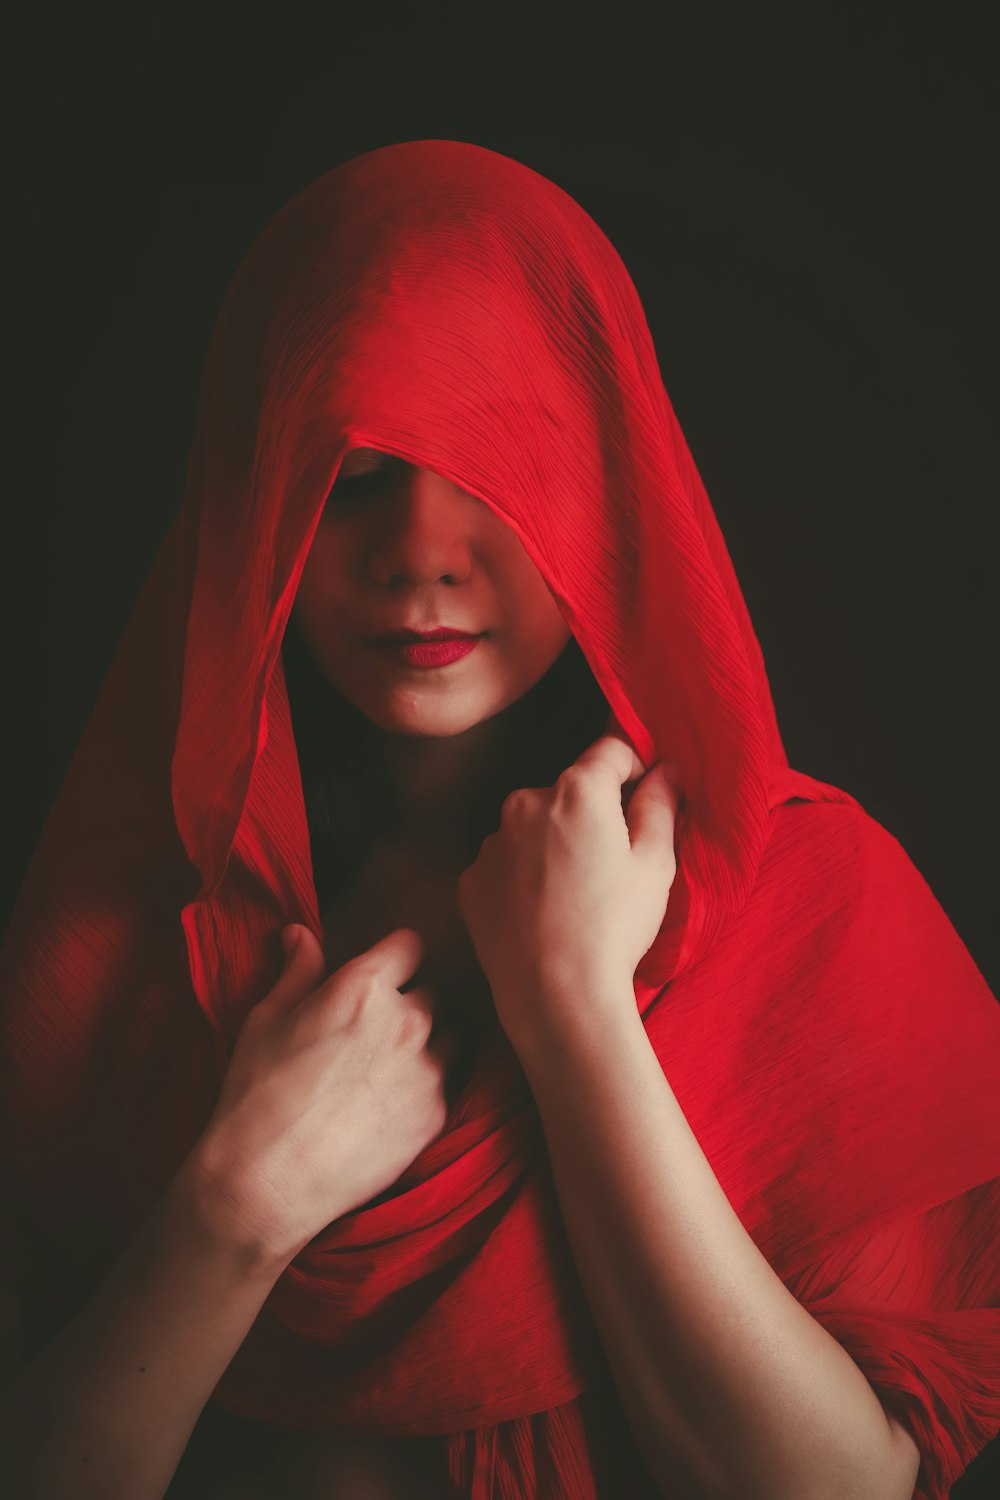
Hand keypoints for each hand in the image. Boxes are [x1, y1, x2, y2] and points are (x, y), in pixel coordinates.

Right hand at [190, 926, 457, 1265]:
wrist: (267, 1182)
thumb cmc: (256, 1095)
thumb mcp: (266, 1020)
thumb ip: (297, 971)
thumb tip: (300, 933)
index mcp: (365, 987)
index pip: (409, 946)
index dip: (394, 957)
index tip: (382, 973)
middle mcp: (407, 1020)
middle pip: (429, 994)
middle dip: (405, 1006)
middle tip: (369, 1035)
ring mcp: (428, 1070)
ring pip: (446, 1040)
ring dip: (424, 1046)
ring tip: (381, 1073)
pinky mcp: (436, 1115)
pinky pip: (444, 1086)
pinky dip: (422, 1091)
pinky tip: (385, 1109)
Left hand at [455, 734, 681, 1058]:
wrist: (556, 996)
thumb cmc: (613, 929)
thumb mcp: (655, 864)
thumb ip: (661, 805)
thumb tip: (668, 769)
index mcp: (578, 791)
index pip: (610, 751)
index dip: (634, 764)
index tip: (646, 790)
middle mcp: (525, 803)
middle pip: (568, 791)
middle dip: (591, 813)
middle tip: (613, 862)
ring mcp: (492, 842)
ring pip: (532, 827)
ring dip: (553, 843)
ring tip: (576, 894)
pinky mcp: (471, 879)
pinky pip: (504, 863)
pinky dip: (523, 877)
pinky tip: (545, 912)